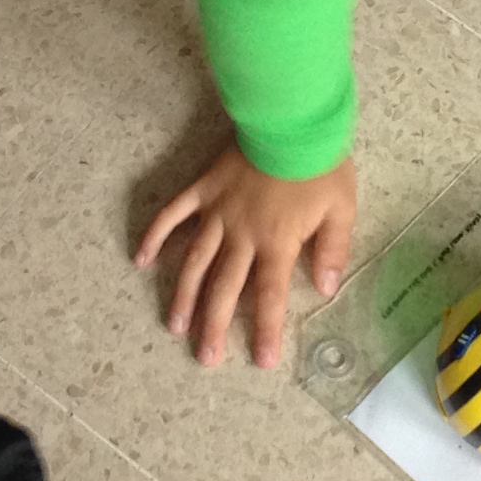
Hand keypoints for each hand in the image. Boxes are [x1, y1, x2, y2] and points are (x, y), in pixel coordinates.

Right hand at [134, 147, 358, 367]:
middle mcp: (241, 235)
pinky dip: (154, 237)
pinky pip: (173, 215)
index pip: (269, 297)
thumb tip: (326, 289)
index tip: (261, 361)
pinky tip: (139, 260)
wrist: (293, 120)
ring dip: (183, 296)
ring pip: (195, 261)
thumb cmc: (320, 166)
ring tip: (174, 326)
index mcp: (277, 243)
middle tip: (205, 358)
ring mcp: (217, 212)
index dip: (266, 330)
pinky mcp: (202, 189)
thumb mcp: (341, 210)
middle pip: (224, 289)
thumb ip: (332, 250)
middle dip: (215, 326)